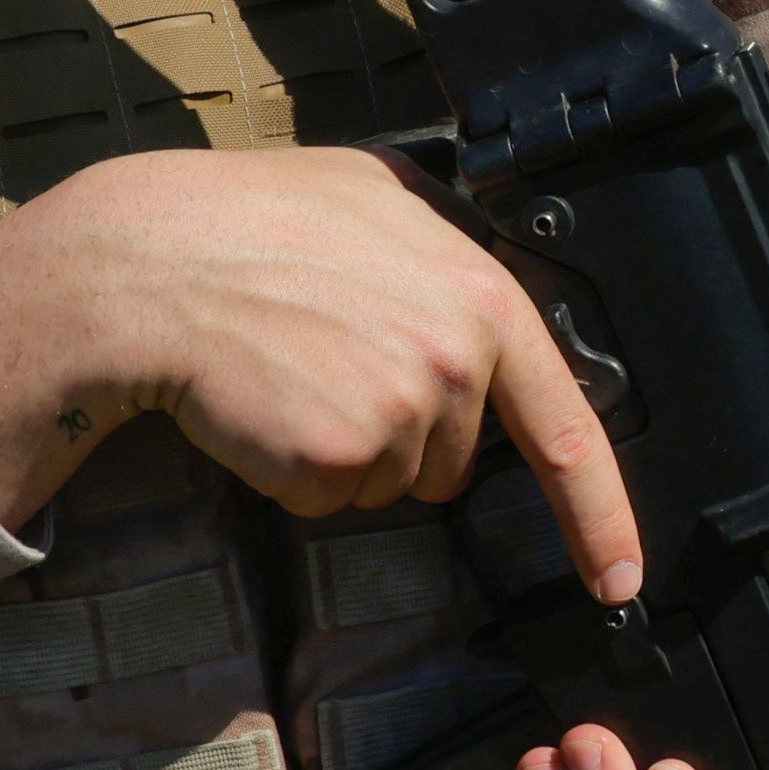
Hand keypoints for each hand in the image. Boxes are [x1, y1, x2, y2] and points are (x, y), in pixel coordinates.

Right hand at [0, 145, 645, 602]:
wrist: (148, 261)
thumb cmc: (248, 218)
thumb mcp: (374, 191)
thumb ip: (446, 243)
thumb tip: (476, 273)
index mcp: (482, 294)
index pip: (568, 428)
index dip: (601, 516)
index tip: (620, 578)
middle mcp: (459, 357)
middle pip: (452, 457)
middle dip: (398, 430)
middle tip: (326, 356)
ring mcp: (401, 411)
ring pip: (387, 482)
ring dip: (341, 447)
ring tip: (287, 367)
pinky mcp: (339, 458)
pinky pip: (327, 498)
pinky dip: (291, 468)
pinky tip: (259, 401)